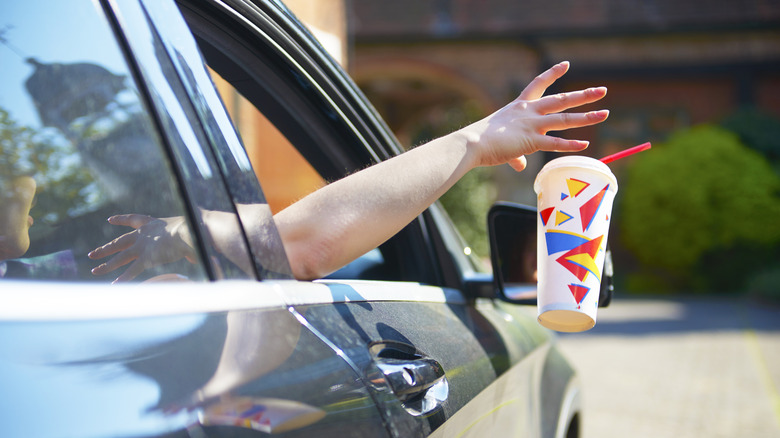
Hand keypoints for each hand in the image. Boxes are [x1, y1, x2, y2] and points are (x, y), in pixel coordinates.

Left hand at [89, 214, 195, 281]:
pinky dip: (124, 278)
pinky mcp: (146, 258)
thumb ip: (189, 247)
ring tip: (94, 270)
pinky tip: (115, 285)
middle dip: (106, 248)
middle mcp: (143, 235)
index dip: (121, 220)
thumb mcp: (190, 232)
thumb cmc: (195, 228)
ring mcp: (142, 247)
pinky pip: (132, 271)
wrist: (189, 231)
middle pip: (120, 242)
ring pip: (120, 258)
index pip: (133, 219)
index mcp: (153, 224)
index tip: (110, 220)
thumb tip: (197, 258)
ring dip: (107, 265)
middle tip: (92, 254)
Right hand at [462, 61, 608, 170]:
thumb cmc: (482, 142)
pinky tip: (585, 144)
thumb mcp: (503, 143)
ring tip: (604, 114)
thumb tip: (520, 164)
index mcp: (520, 106)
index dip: (553, 74)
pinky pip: (555, 143)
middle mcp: (529, 112)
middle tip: (602, 91)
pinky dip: (571, 144)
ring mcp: (531, 125)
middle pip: (561, 100)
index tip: (567, 64)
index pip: (539, 84)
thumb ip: (516, 154)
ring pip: (564, 119)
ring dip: (586, 117)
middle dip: (583, 95)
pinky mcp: (531, 141)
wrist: (473, 143)